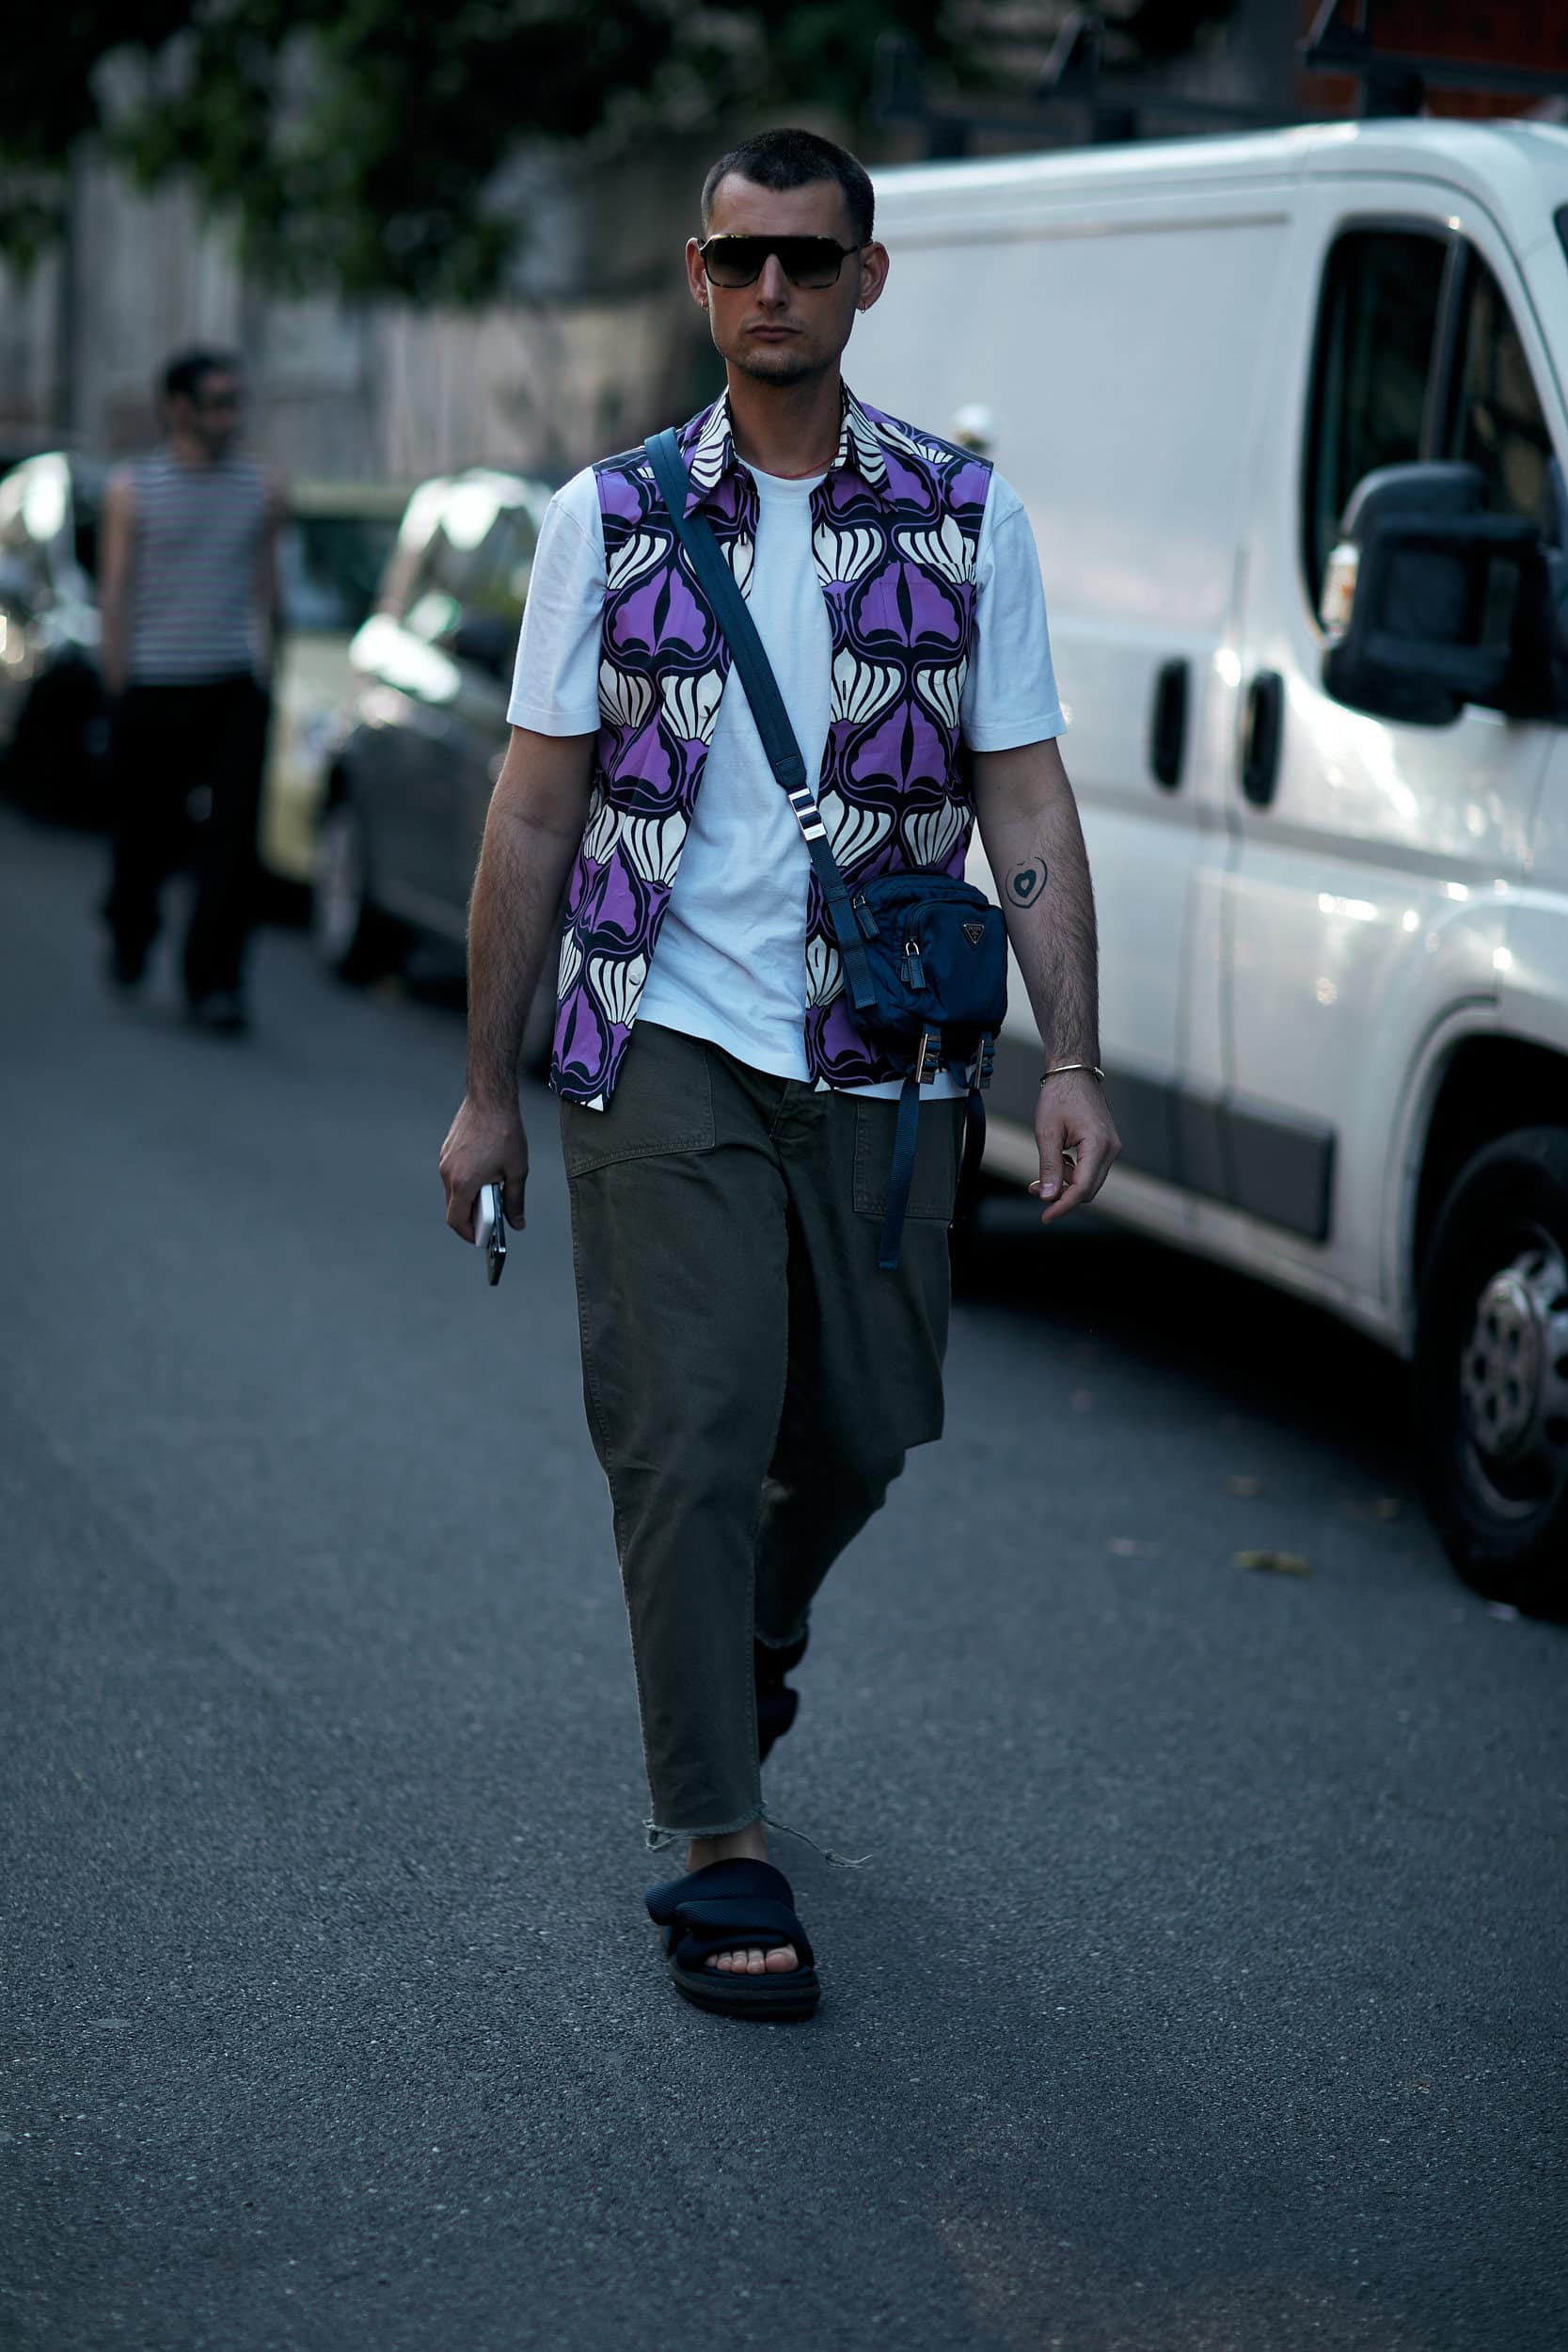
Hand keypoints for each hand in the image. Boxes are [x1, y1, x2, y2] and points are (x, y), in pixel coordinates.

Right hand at [440, 1095, 528, 1240]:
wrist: (489, 1099)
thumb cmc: (505, 1133)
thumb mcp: (517, 1172)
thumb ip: (515, 1202)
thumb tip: (516, 1224)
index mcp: (464, 1183)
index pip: (456, 1221)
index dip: (468, 1234)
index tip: (481, 1238)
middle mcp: (448, 1174)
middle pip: (453, 1208)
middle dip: (470, 1217)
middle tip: (491, 1219)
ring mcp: (444, 1161)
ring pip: (452, 1191)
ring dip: (468, 1198)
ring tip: (492, 1193)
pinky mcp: (446, 1150)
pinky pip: (452, 1175)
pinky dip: (465, 1182)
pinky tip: (485, 1174)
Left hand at [1029, 1071, 1119, 1226]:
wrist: (1074, 1073)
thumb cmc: (1060, 1095)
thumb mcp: (1047, 1132)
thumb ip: (1049, 1167)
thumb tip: (1049, 1197)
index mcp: (1098, 1145)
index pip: (1083, 1188)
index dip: (1063, 1206)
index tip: (1046, 1216)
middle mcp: (1111, 1148)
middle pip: (1088, 1189)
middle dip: (1061, 1195)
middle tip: (1035, 1190)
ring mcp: (1110, 1147)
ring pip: (1089, 1181)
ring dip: (1065, 1184)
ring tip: (1041, 1176)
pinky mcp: (1105, 1145)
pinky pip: (1089, 1169)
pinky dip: (1071, 1173)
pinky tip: (1056, 1163)